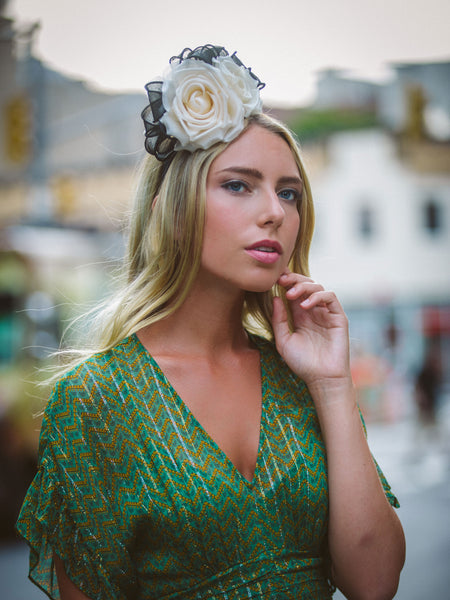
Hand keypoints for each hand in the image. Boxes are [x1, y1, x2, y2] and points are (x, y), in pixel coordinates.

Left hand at [272, 270, 350, 389]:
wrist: (321, 378)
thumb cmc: (302, 363)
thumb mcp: (283, 341)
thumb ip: (279, 320)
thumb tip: (275, 298)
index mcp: (299, 315)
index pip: (293, 291)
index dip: (285, 282)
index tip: (274, 279)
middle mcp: (313, 311)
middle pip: (305, 285)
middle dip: (293, 279)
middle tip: (281, 280)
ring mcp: (326, 313)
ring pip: (318, 287)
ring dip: (303, 286)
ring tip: (290, 295)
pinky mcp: (338, 317)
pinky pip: (330, 297)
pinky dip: (317, 296)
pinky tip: (304, 306)